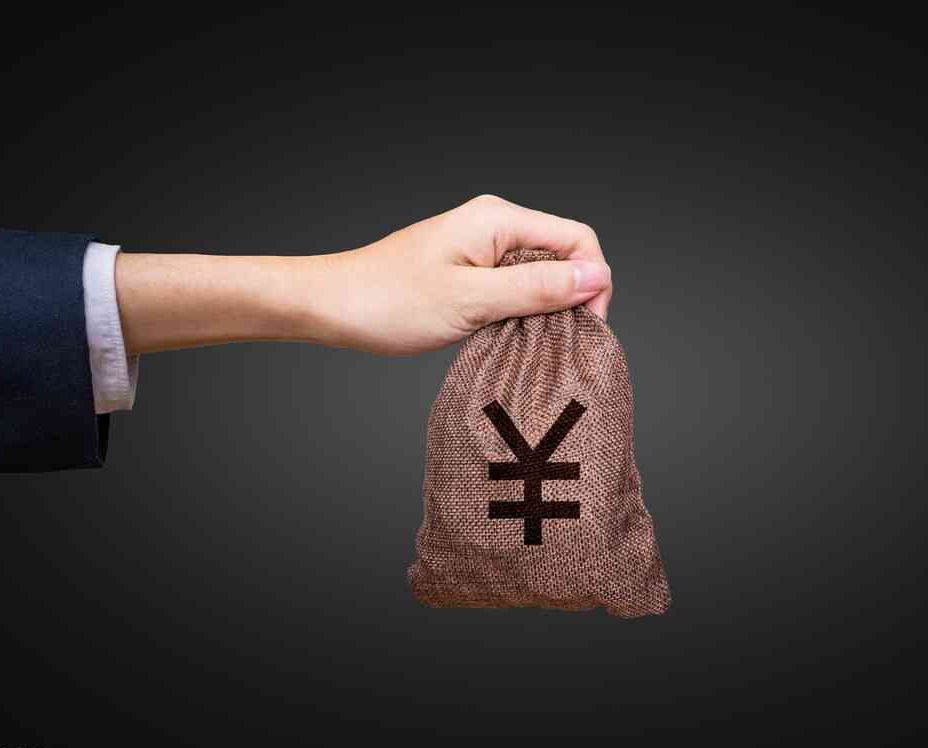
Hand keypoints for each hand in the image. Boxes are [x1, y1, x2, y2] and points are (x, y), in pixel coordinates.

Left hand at [300, 195, 611, 353]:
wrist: (331, 305)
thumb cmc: (387, 301)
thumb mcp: (470, 300)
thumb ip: (535, 288)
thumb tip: (596, 278)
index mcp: (498, 220)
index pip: (578, 240)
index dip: (593, 283)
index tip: (586, 328)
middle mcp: (495, 227)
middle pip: (563, 257)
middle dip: (571, 300)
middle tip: (559, 346)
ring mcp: (482, 248)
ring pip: (540, 277)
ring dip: (545, 312)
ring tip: (532, 347)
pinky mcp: (470, 271)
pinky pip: (515, 288)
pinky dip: (521, 314)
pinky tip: (509, 340)